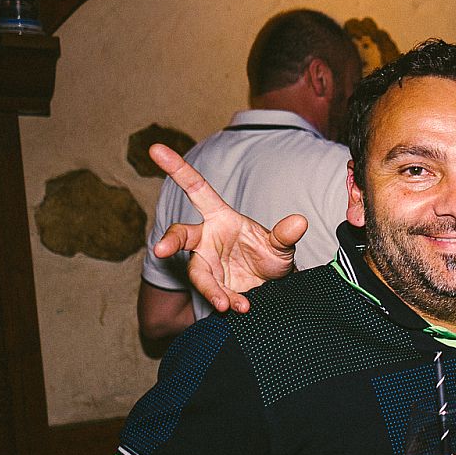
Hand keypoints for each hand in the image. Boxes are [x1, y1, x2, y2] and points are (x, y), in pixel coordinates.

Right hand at [150, 143, 305, 314]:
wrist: (275, 288)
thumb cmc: (271, 257)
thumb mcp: (281, 246)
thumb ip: (285, 235)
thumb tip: (300, 222)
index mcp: (220, 217)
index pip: (197, 189)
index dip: (177, 169)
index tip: (155, 148)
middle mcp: (207, 239)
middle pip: (181, 235)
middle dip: (169, 241)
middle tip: (161, 250)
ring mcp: (207, 263)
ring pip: (197, 272)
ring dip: (210, 287)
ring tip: (226, 303)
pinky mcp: (212, 286)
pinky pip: (213, 292)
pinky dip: (225, 300)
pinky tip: (239, 306)